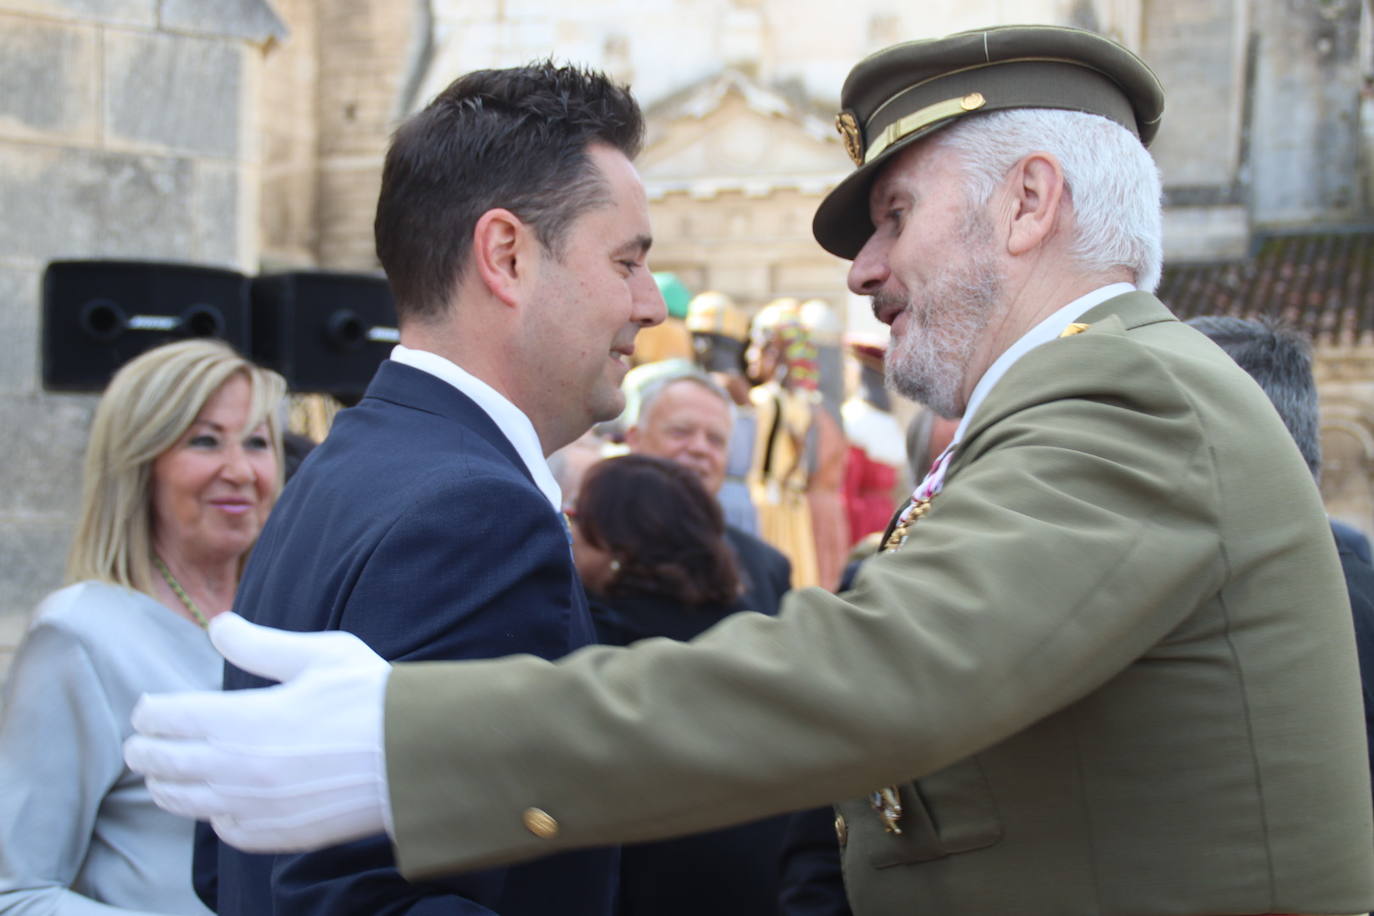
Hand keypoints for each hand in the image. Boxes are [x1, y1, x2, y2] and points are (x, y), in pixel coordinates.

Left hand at [123, 613, 392, 852]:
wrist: (416, 755)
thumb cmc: (372, 698)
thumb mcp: (319, 654)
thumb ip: (258, 644)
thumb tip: (216, 625)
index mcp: (240, 720)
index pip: (164, 718)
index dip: (148, 711)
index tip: (147, 707)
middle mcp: (235, 769)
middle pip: (162, 764)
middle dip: (145, 750)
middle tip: (140, 743)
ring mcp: (254, 806)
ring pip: (185, 802)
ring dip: (166, 787)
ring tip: (161, 778)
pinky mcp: (278, 833)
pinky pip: (226, 828)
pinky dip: (212, 815)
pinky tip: (217, 804)